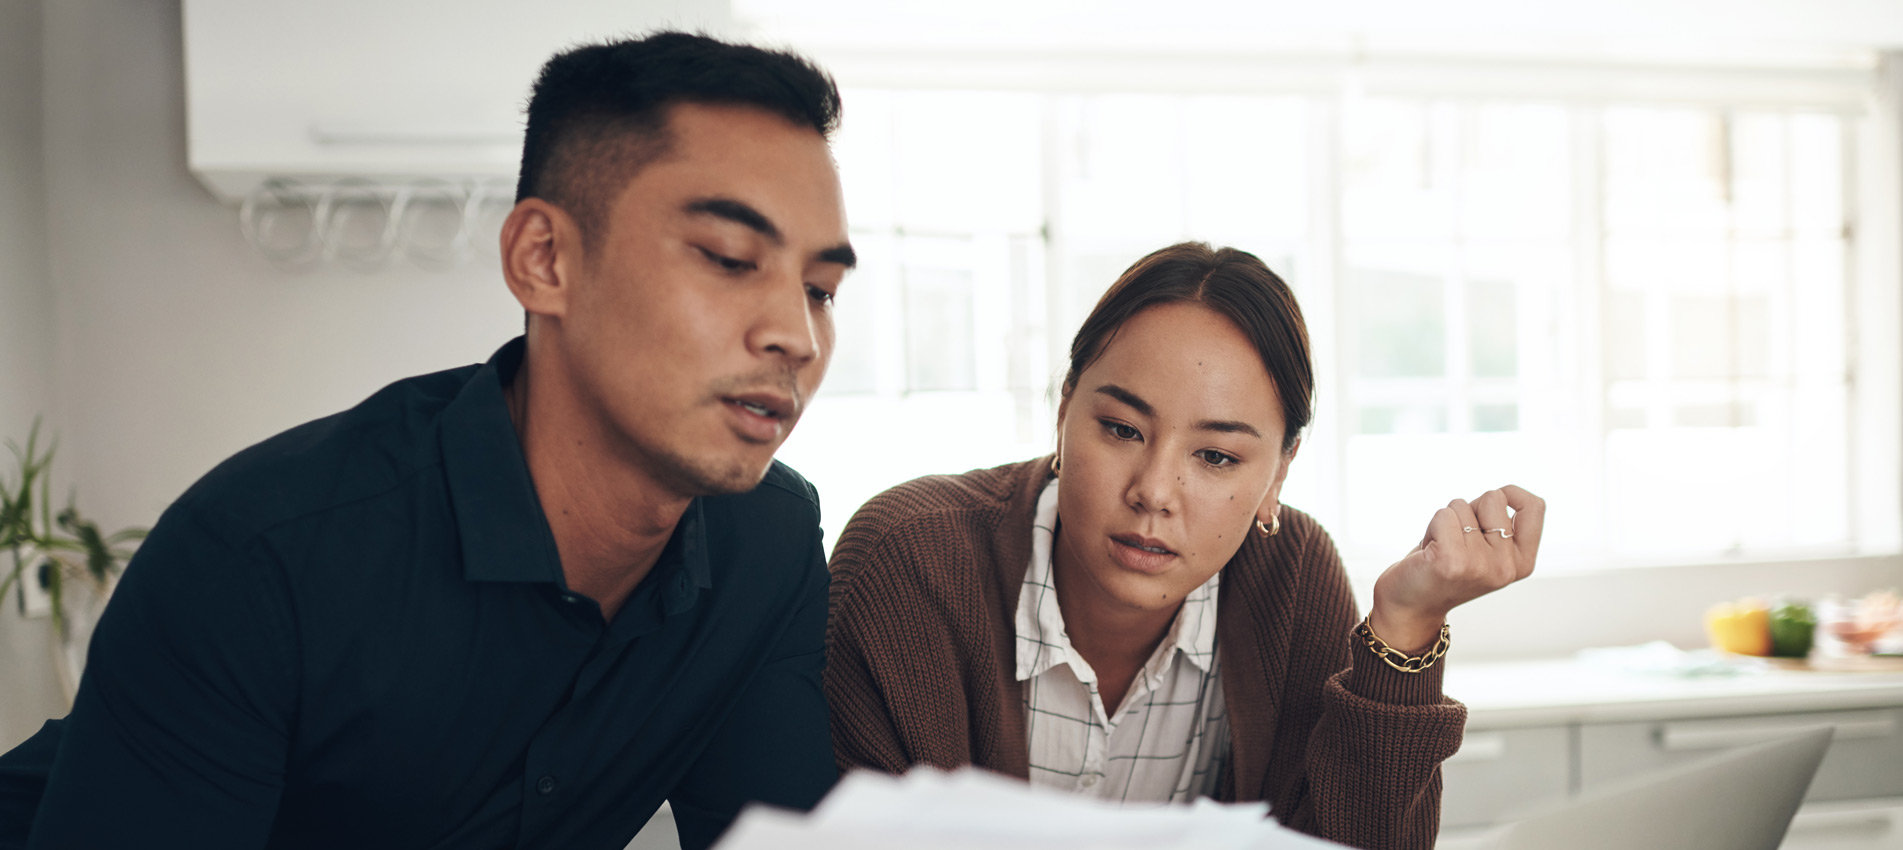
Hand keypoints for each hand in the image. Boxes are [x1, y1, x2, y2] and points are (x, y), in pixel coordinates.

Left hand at [1368, 485, 1545, 652]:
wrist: (1412, 606)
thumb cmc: (1446, 567)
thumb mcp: (1485, 548)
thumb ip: (1497, 524)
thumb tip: (1500, 494)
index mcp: (1522, 562)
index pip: (1535, 507)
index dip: (1511, 493)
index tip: (1487, 505)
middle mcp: (1506, 567)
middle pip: (1493, 498)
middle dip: (1469, 509)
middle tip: (1456, 539)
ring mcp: (1480, 565)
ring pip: (1461, 506)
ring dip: (1445, 522)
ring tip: (1441, 549)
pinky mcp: (1451, 561)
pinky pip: (1442, 515)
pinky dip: (1430, 527)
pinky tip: (1429, 552)